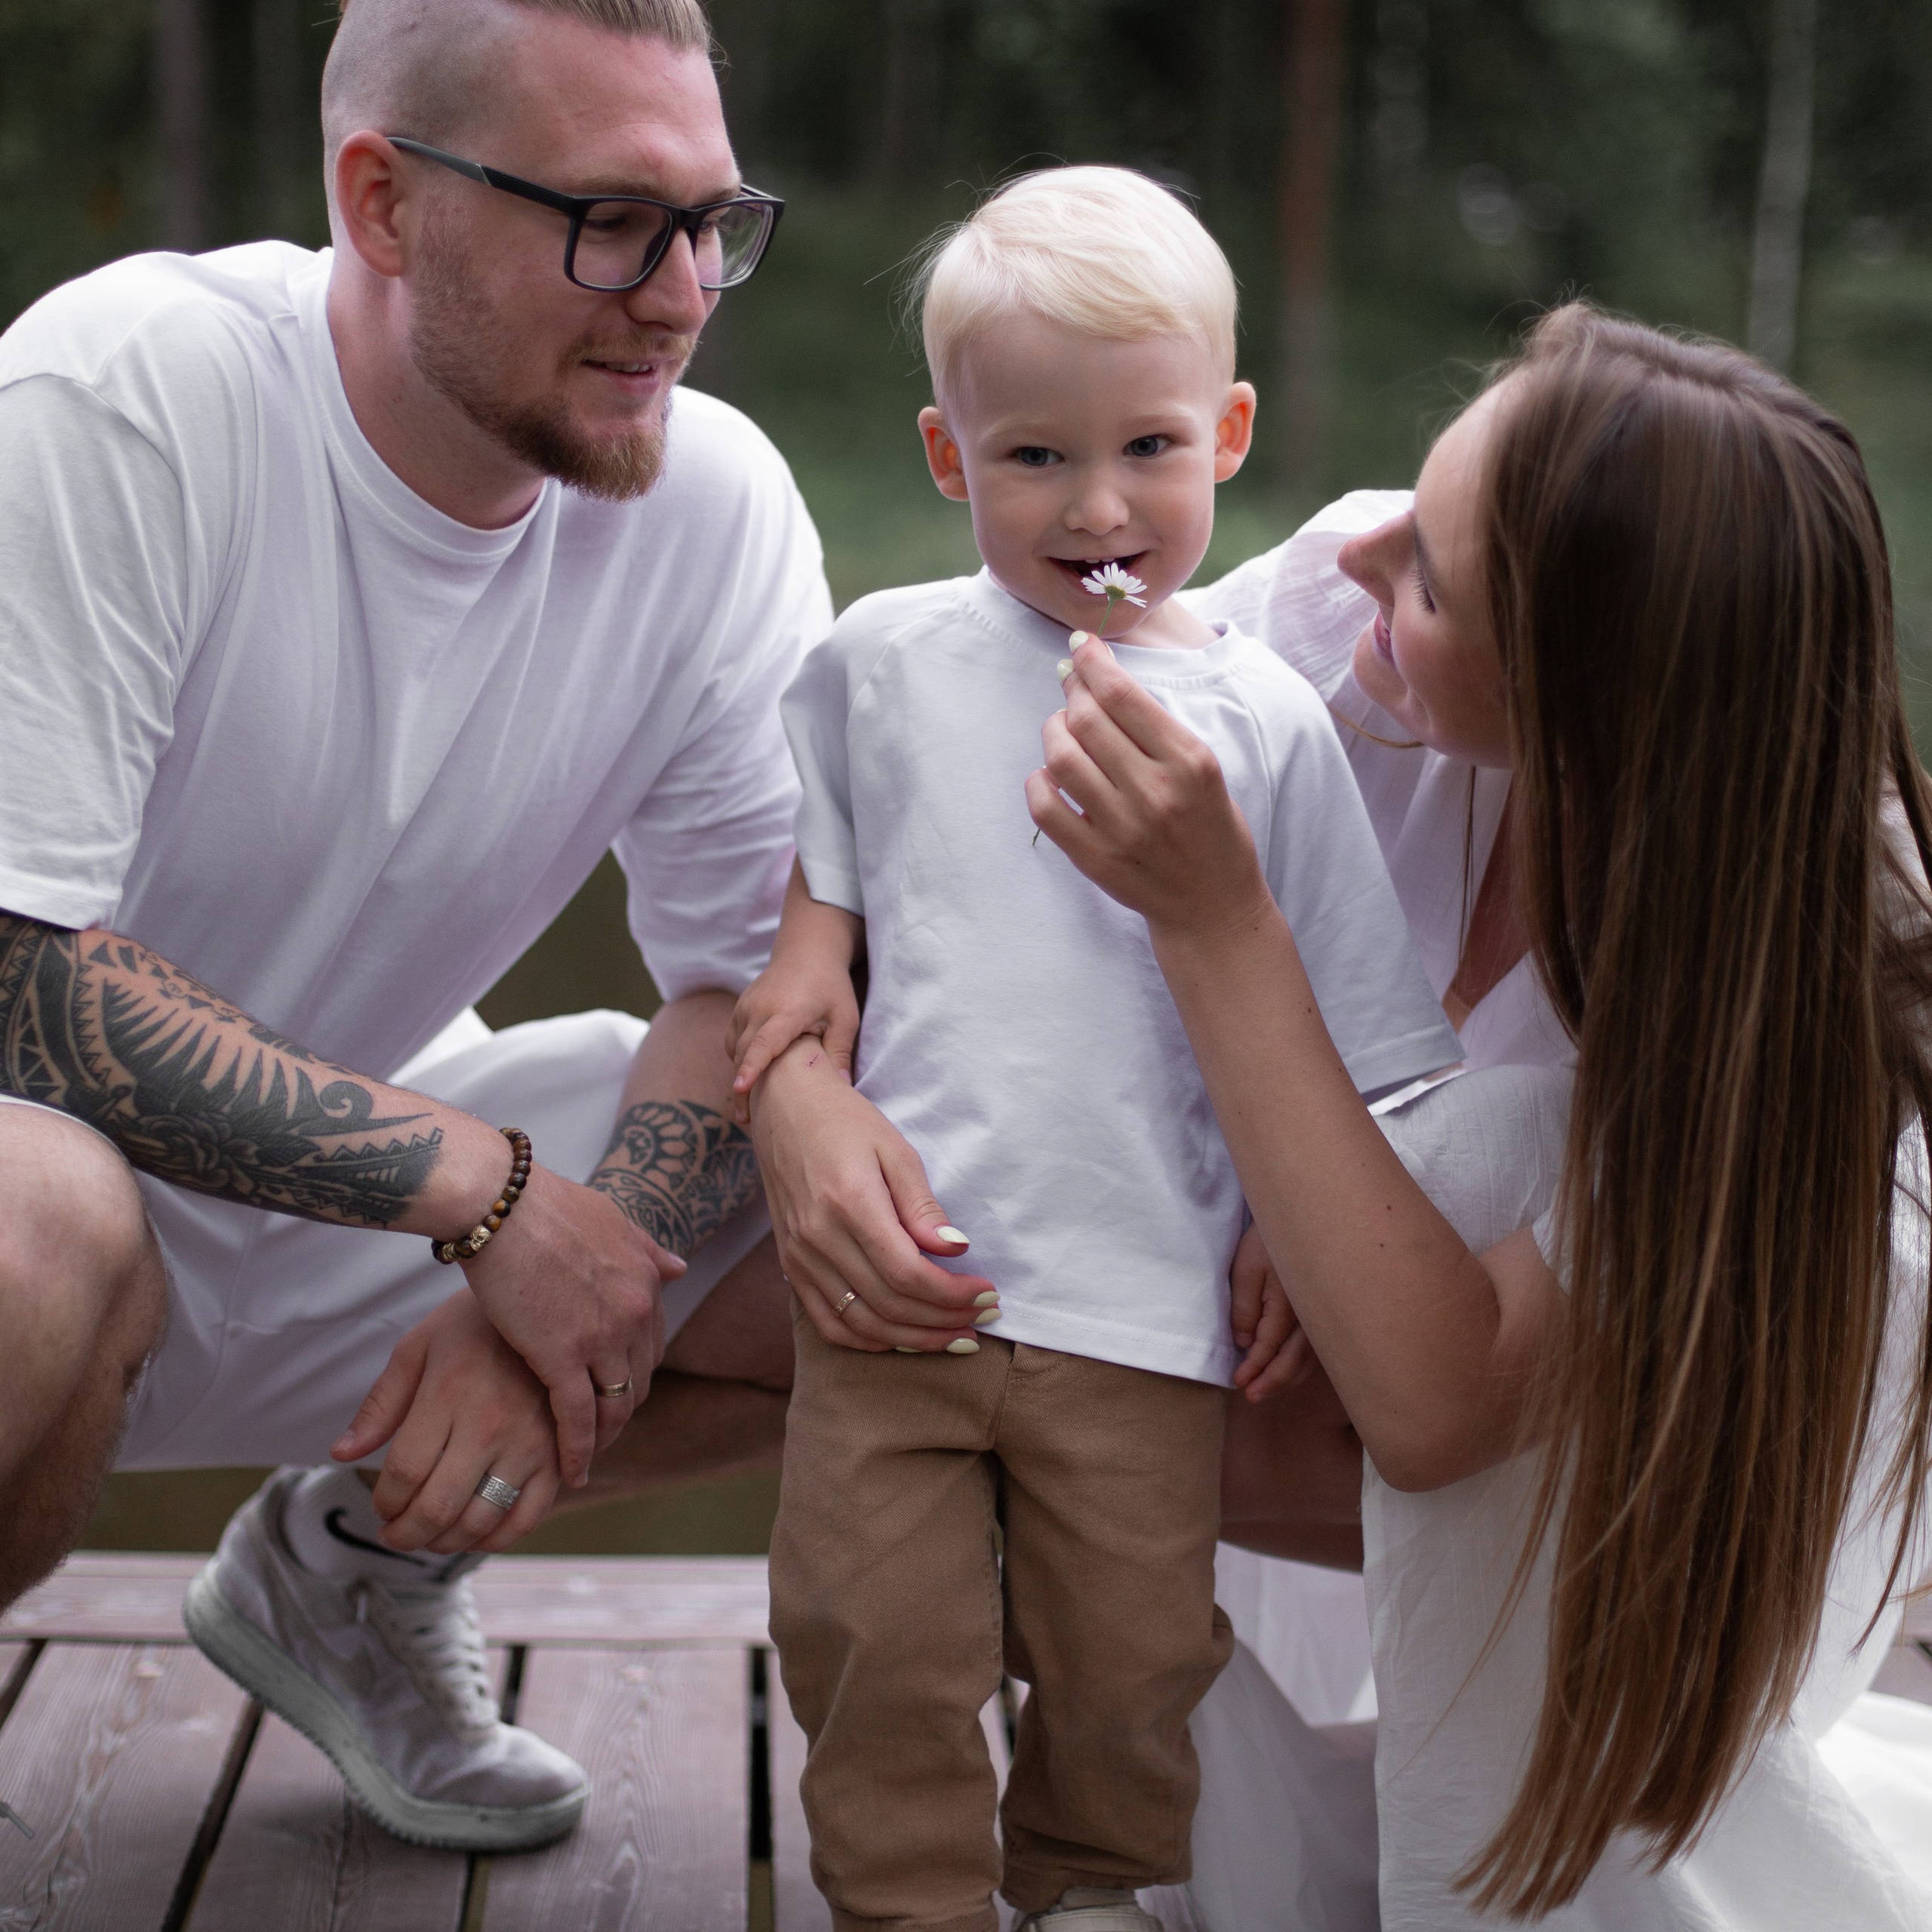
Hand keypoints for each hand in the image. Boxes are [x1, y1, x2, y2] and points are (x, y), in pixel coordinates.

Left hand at [330, 1289, 563, 1555]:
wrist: (550, 1303)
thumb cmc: (475, 1324)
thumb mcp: (419, 1347)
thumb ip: (381, 1404)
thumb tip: (341, 1454)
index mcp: (449, 1393)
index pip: (404, 1473)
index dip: (384, 1502)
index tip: (380, 1506)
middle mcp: (491, 1422)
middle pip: (437, 1506)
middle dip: (405, 1534)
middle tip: (393, 1535)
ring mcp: (529, 1441)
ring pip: (480, 1520)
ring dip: (445, 1543)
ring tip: (430, 1537)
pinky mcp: (558, 1452)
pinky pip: (529, 1515)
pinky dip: (498, 1539)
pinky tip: (477, 1535)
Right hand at [459, 1164, 681, 1486]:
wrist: (502, 1202)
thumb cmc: (543, 1204)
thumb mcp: (608, 1219)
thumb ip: (645, 1249)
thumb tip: (679, 1268)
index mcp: (646, 1278)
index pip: (652, 1341)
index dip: (635, 1369)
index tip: (619, 1388)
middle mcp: (634, 1310)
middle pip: (639, 1378)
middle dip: (624, 1408)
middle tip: (604, 1431)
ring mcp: (602, 1336)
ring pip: (615, 1404)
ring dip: (605, 1436)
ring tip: (588, 1458)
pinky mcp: (563, 1356)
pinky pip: (578, 1417)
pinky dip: (578, 1449)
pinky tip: (572, 1473)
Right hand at [728, 958, 861, 1124]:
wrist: (807, 952)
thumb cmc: (831, 986)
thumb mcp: (845, 1017)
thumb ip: (840, 1052)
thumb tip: (842, 1088)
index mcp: (788, 1011)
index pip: (765, 1042)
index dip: (752, 1067)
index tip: (740, 1090)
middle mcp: (760, 1008)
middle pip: (743, 1054)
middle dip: (742, 1088)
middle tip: (747, 1121)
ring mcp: (745, 1007)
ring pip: (735, 1050)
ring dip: (739, 1076)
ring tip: (746, 1109)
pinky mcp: (739, 1009)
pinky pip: (733, 1041)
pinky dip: (739, 1059)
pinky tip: (750, 1078)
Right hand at [751, 1035, 995, 1351]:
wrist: (784, 1108)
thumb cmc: (846, 1122)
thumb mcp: (895, 1149)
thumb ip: (922, 1206)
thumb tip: (956, 1249)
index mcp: (850, 1203)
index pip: (907, 1273)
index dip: (952, 1294)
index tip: (988, 1293)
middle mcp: (819, 1236)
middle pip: (889, 1304)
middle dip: (944, 1320)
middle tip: (982, 1317)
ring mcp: (799, 1256)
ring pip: (862, 1322)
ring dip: (914, 1339)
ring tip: (954, 1335)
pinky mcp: (790, 1265)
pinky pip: (828, 1323)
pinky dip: (868, 1339)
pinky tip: (903, 1337)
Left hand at [1025, 635, 1274, 937]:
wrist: (1213, 904)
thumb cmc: (1212, 828)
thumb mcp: (1205, 769)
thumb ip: (1158, 731)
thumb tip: (1099, 681)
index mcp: (1190, 762)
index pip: (1124, 695)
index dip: (1092, 661)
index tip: (1080, 646)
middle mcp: (1155, 793)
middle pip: (1088, 719)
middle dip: (1071, 689)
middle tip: (1069, 681)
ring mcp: (1121, 829)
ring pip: (1061, 758)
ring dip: (1053, 730)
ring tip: (1063, 727)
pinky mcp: (1095, 858)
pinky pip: (1045, 807)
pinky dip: (1039, 781)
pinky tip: (1051, 774)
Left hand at [1230, 1220, 1313, 1403]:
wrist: (1303, 1218)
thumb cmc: (1267, 1241)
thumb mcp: (1246, 1269)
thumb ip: (1243, 1308)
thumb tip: (1243, 1342)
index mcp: (1287, 1305)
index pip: (1269, 1347)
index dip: (1254, 1368)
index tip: (1239, 1382)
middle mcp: (1309, 1315)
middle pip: (1294, 1359)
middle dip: (1273, 1381)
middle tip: (1253, 1397)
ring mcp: (1319, 1314)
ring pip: (1309, 1357)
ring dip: (1289, 1377)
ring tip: (1267, 1390)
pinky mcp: (1323, 1312)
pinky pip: (1318, 1347)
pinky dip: (1304, 1364)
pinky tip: (1293, 1371)